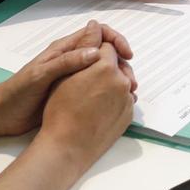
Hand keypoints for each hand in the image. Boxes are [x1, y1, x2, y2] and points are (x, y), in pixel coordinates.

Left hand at [0, 21, 135, 138]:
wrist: (3, 115)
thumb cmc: (19, 91)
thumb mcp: (42, 74)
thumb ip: (67, 62)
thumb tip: (96, 52)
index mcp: (65, 49)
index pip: (97, 33)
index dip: (114, 40)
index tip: (126, 55)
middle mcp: (72, 59)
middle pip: (105, 52)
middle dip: (121, 63)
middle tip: (129, 81)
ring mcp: (74, 76)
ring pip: (103, 71)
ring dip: (117, 79)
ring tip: (127, 94)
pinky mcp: (73, 93)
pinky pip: (96, 87)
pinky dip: (109, 92)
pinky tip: (115, 103)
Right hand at [37, 43, 138, 169]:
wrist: (67, 146)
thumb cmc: (60, 113)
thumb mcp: (64, 77)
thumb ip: (81, 55)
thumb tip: (93, 43)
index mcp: (106, 67)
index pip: (107, 47)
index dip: (96, 51)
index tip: (89, 60)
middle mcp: (121, 82)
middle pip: (118, 65)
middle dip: (107, 67)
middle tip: (90, 78)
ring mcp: (127, 100)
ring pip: (121, 83)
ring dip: (111, 84)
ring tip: (92, 95)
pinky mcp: (128, 115)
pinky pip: (123, 100)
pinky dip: (114, 100)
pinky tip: (99, 107)